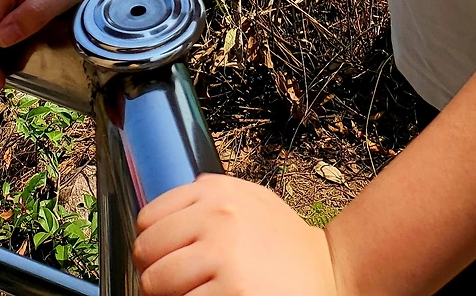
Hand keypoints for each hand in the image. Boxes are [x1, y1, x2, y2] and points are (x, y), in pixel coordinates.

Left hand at [134, 174, 337, 295]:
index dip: (153, 246)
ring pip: (155, 284)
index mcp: (215, 190)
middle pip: (146, 252)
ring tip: (198, 294)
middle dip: (156, 274)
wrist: (329, 271)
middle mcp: (216, 216)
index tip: (164, 259)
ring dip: (170, 295)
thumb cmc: (284, 243)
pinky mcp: (230, 293)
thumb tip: (159, 218)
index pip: (148, 219)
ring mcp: (223, 255)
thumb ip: (207, 200)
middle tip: (180, 285)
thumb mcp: (248, 201)